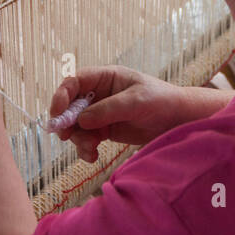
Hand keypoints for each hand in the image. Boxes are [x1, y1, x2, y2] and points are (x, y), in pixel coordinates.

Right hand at [48, 67, 195, 162]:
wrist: (177, 119)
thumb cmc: (160, 100)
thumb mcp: (135, 101)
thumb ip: (108, 110)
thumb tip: (81, 120)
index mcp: (104, 78)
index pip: (73, 82)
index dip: (61, 96)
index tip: (57, 114)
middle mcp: (98, 94)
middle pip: (69, 106)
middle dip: (65, 122)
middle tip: (66, 137)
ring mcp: (100, 113)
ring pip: (76, 126)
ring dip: (78, 139)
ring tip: (91, 149)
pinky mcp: (104, 130)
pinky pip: (86, 139)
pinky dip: (85, 149)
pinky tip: (93, 156)